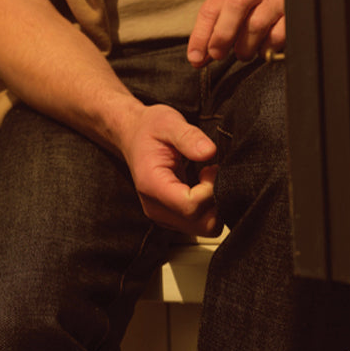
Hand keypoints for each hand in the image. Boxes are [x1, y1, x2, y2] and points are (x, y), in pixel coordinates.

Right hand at [117, 103, 218, 237]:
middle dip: (216, 201)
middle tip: (212, 173)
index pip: (190, 206)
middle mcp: (155, 208)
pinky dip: (209, 208)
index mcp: (152, 185)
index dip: (210, 190)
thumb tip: (209, 151)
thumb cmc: (149, 129)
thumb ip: (188, 137)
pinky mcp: (171, 217)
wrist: (132, 136)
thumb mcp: (169, 122)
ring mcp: (163, 216)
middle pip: (201, 224)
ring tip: (207, 178)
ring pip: (204, 228)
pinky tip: (203, 185)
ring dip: (214, 205)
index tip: (211, 168)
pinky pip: (199, 223)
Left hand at [187, 0, 285, 66]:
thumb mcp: (227, 22)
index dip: (200, 35)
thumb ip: (210, 38)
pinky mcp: (293, 13)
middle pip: (235, 5)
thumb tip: (196, 59)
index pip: (210, 9)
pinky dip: (266, 48)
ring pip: (256, 24)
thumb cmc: (251, 17)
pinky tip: (263, 49)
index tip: (195, 57)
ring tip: (243, 53)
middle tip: (217, 55)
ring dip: (245, 46)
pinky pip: (277, 36)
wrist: (288, 9)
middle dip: (222, 34)